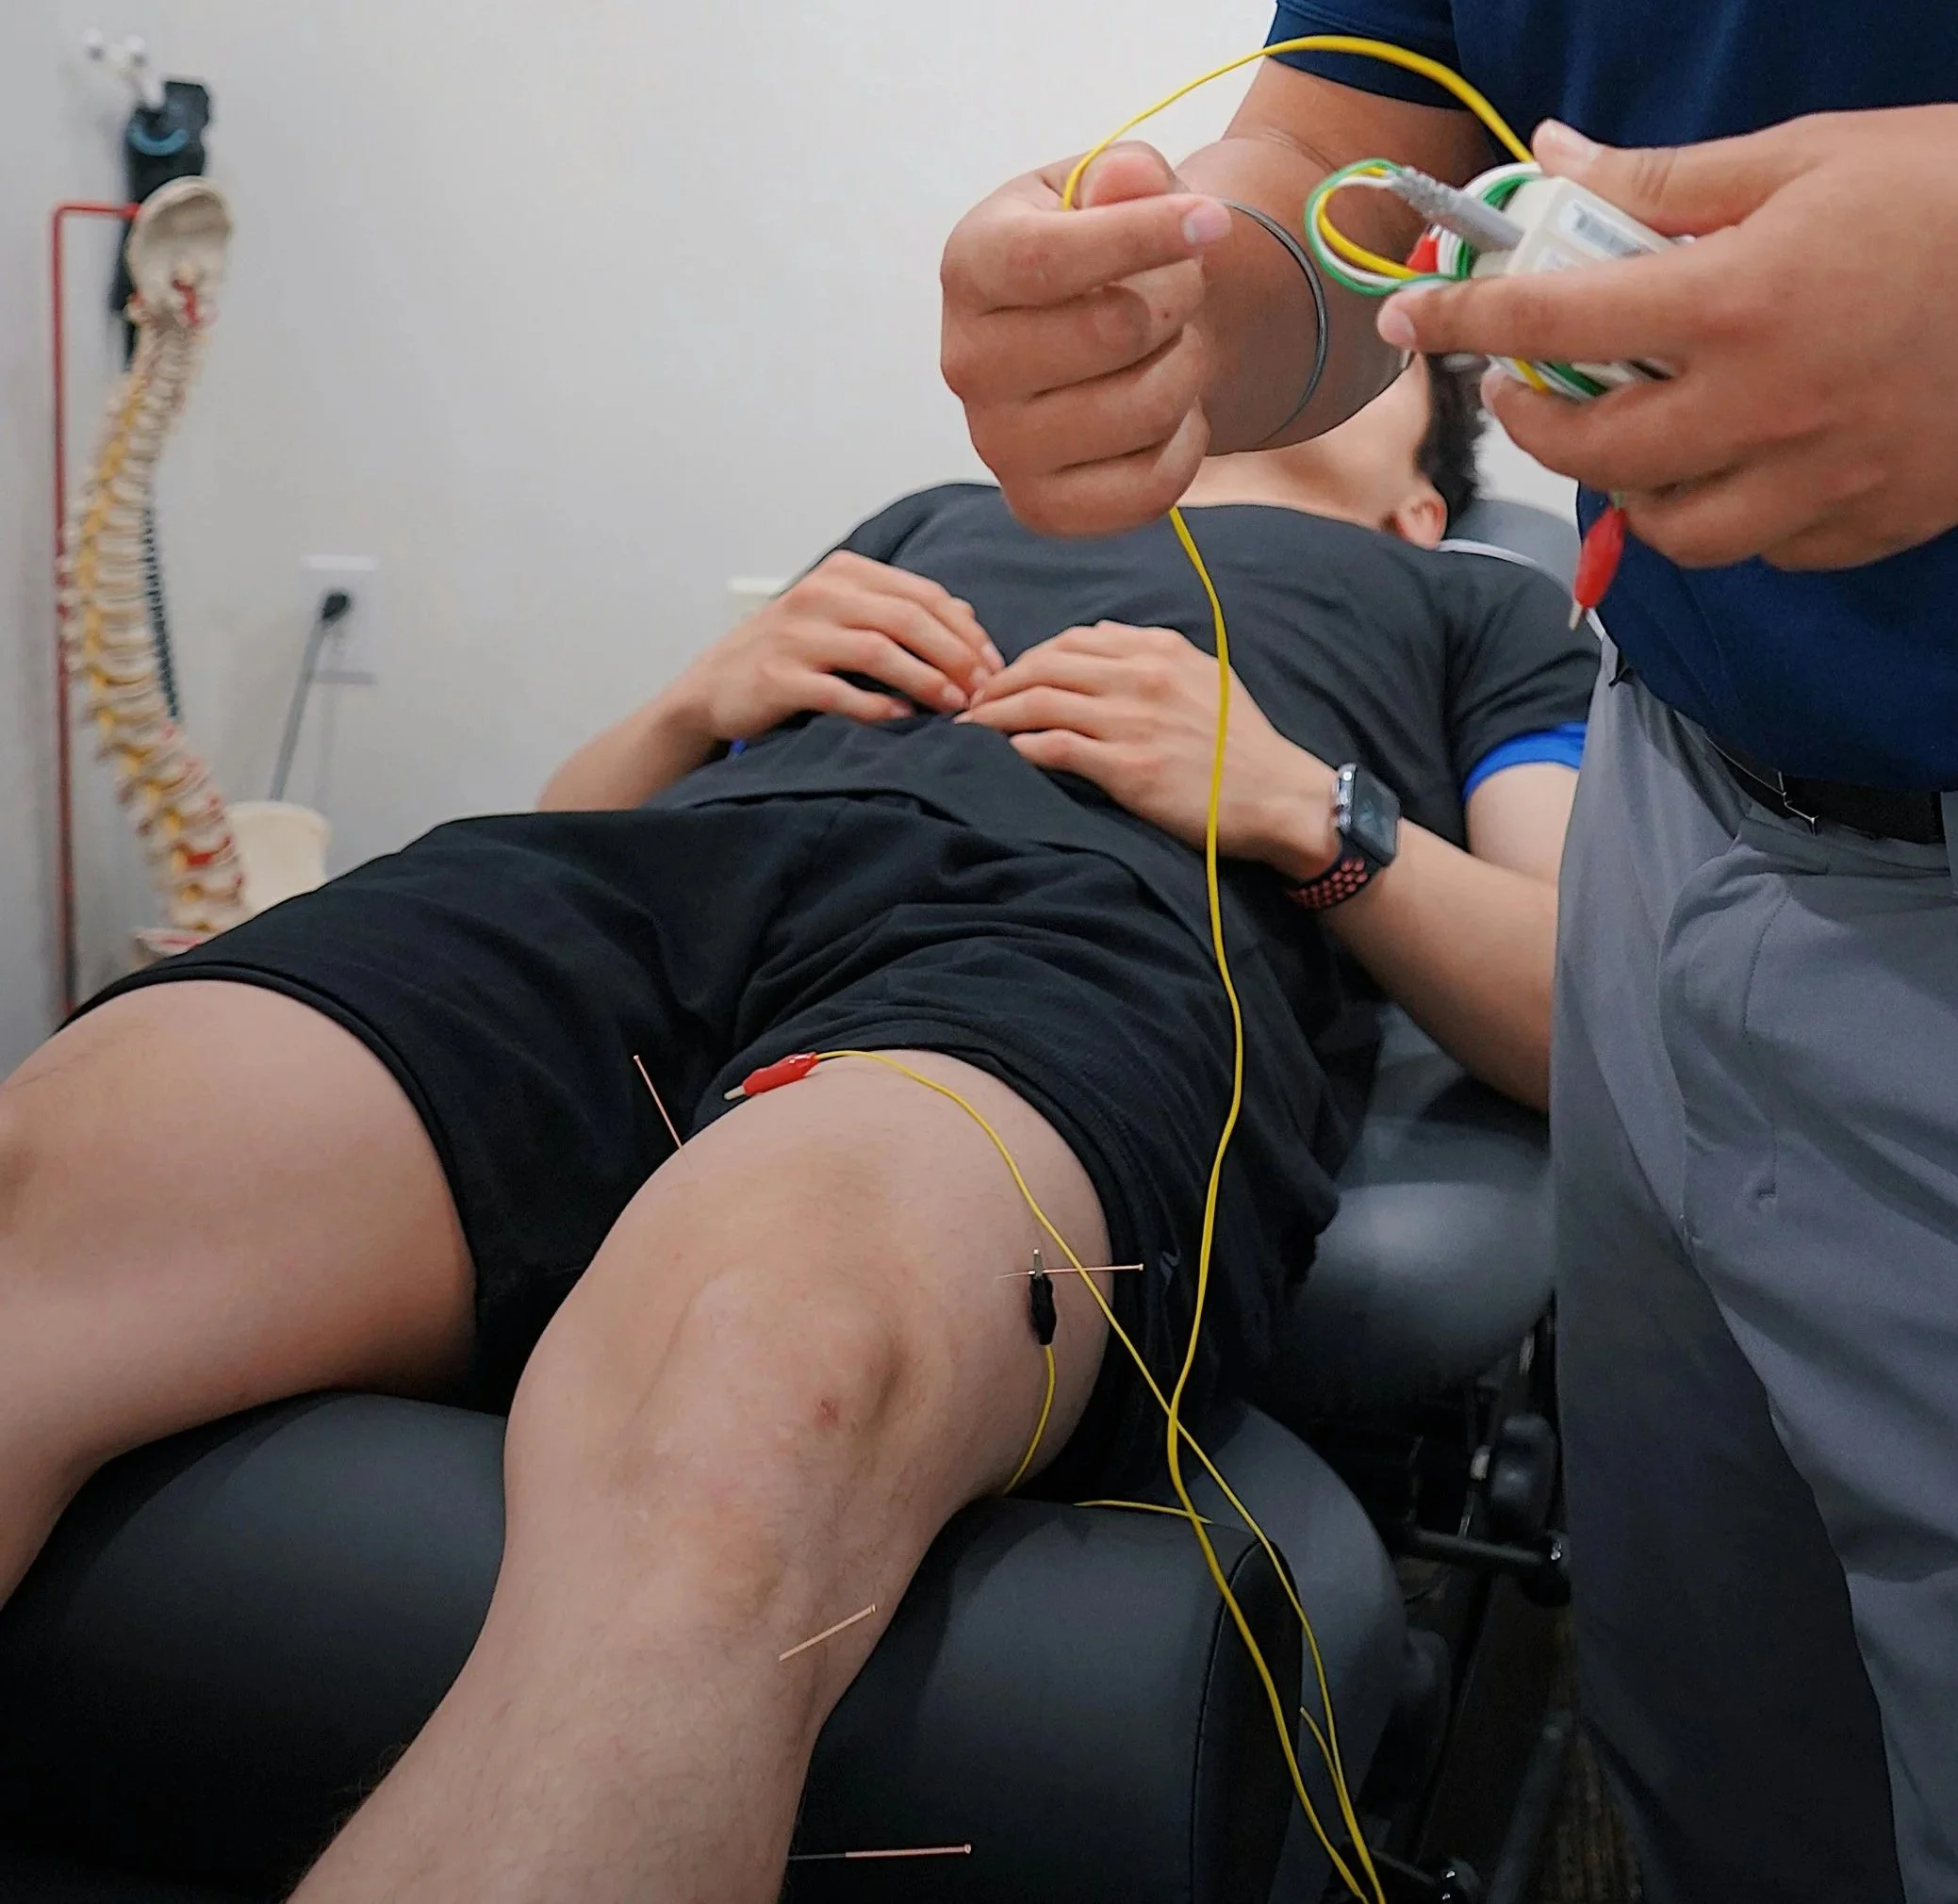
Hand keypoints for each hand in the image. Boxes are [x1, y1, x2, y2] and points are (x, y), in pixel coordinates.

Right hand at [663, 551, 1002, 746]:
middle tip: (983, 689)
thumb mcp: (843, 618)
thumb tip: (967, 619)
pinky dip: (877, 707)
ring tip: (955, 705)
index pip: (921, 594)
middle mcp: (818, 595)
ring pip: (878, 650)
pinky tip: (904, 721)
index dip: (965, 631)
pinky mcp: (777, 677)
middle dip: (954, 655)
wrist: (713, 689)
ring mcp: (795, 635)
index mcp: (843, 573)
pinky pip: (839, 692)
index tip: (993, 665)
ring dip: (925, 679)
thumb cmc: (791, 655)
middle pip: (906, 618)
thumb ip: (898, 613)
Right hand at [940, 145, 1233, 537]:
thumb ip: (1123, 174)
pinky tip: (1171, 413)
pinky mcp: (1040, 509)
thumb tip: (1130, 179)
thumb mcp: (1111, 190)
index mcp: (969, 267)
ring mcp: (998, 447)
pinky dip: (1187, 444)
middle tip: (1186, 285)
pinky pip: (1150, 488)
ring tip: (1177, 346)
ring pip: (1143, 409)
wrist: (1104, 341)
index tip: (1213, 222)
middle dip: (1180, 297)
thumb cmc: (1107, 255)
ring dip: (1189, 367)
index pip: (1046, 259)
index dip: (1142, 237)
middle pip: (1111, 331)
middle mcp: (966, 364)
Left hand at [959, 621, 1337, 876]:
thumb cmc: (1242, 745)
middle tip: (971, 704)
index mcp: (1158, 651)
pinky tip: (1003, 753)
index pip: (1071, 641)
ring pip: (1039, 702)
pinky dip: (1019, 746)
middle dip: (998, 683)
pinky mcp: (1127, 768)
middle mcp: (1141, 677)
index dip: (1028, 658)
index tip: (1006, 680)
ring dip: (995, 715)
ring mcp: (1132, 722)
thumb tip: (1101, 636)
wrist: (1280, 797)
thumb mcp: (1206, 677)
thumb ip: (1152, 653)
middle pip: (1044, 665)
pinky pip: (1054, 747)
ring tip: (970, 730)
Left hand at [1376, 107, 1957, 569]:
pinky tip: (1741, 463)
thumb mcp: (1810, 157)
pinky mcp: (1867, 524)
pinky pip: (1761, 548)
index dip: (1464, 321)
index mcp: (1737, 303)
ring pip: (1669, 527)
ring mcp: (1817, 479)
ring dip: (1632, 485)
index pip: (1553, 323)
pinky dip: (1728, 514)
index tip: (1410, 320)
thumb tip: (1558, 158)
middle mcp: (1762, 408)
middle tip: (1528, 390)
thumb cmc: (1954, 194)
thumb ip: (1667, 177)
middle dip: (1535, 424)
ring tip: (1642, 433)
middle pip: (1590, 454)